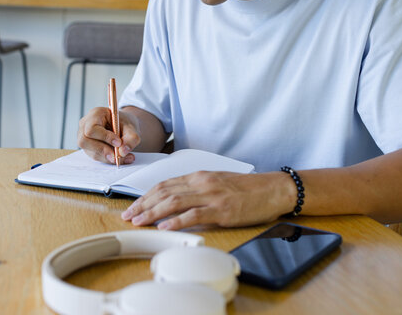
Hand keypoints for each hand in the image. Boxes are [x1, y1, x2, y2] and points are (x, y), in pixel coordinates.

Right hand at [77, 107, 140, 164]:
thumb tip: (123, 152)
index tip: (119, 142)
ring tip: (126, 157)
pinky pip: (96, 157)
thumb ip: (131, 138)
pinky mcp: (88, 148)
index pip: (92, 128)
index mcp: (95, 114)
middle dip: (103, 150)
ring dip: (109, 157)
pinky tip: (121, 158)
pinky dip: (109, 159)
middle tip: (119, 155)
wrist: (124, 127)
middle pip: (85, 141)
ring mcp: (84, 137)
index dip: (104, 137)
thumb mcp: (131, 128)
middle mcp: (85, 125)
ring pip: (92, 152)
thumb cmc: (125, 123)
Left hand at [121, 171, 295, 229]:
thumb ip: (196, 190)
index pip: (165, 184)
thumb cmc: (246, 188)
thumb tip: (176, 203)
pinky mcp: (221, 209)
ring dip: (153, 212)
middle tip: (128, 215)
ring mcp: (211, 195)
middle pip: (164, 192)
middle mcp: (201, 182)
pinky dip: (176, 221)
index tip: (134, 205)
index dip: (146, 195)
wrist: (272, 189)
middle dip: (143, 204)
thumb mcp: (217, 183)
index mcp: (199, 176)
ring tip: (139, 221)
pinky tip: (163, 226)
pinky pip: (193, 214)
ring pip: (174, 201)